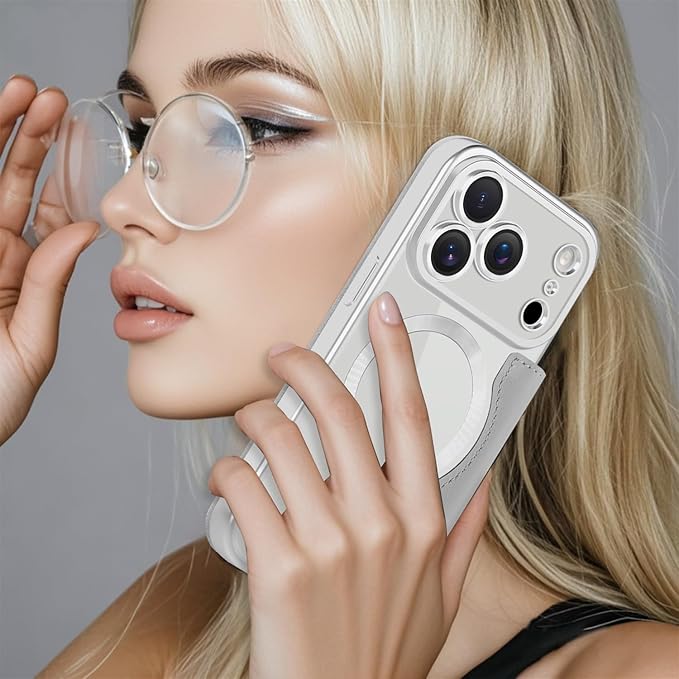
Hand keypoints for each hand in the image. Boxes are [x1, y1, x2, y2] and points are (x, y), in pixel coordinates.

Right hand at [0, 75, 98, 444]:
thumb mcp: (30, 344)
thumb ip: (50, 285)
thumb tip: (86, 230)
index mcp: (22, 274)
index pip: (45, 213)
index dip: (60, 174)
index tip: (78, 137)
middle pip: (7, 184)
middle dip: (26, 139)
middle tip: (48, 97)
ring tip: (15, 92)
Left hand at [208, 291, 490, 678]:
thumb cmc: (386, 651)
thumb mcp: (445, 593)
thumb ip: (465, 530)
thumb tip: (478, 478)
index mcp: (422, 520)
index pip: (412, 416)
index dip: (398, 354)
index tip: (384, 316)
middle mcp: (378, 523)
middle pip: (338, 411)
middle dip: (302, 365)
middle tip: (284, 356)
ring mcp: (327, 543)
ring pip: (279, 438)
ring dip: (255, 417)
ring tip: (251, 422)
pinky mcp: (276, 566)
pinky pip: (241, 486)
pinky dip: (227, 470)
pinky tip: (231, 480)